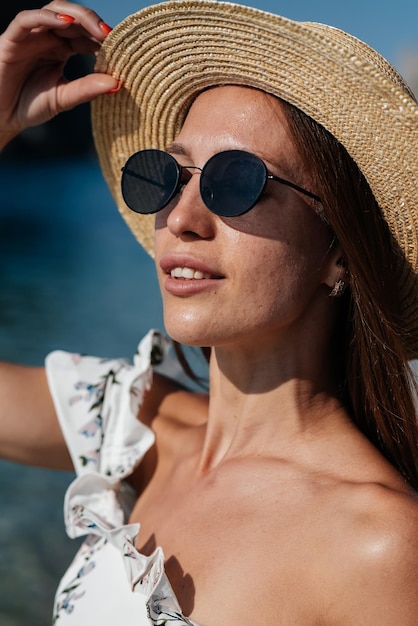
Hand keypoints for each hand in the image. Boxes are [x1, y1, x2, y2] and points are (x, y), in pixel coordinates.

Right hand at [0, 1, 118, 148]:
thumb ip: (87, 89)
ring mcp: (30, 35)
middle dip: (94, 24)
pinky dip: (46, 17)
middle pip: (74, 19)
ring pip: (54, 11)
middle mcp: (48, 37)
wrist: (2, 118)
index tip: (123, 48)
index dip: (104, 39)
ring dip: (77, 16)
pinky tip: (64, 22)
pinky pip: (27, 20)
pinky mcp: (12, 39)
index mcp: (62, 49)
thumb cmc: (31, 106)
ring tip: (96, 29)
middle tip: (113, 37)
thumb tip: (118, 83)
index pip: (86, 36)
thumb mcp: (64, 98)